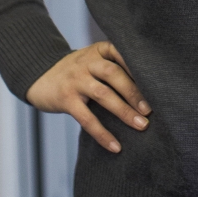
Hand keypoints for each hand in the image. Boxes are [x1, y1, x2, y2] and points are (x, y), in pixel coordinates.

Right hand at [26, 41, 150, 153]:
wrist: (39, 75)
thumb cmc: (76, 71)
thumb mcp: (93, 61)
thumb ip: (113, 68)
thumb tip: (147, 93)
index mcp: (99, 50)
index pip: (122, 54)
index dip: (139, 67)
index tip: (158, 82)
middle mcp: (87, 62)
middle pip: (114, 74)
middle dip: (134, 92)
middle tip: (151, 109)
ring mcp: (75, 80)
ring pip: (103, 95)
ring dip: (124, 111)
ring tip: (141, 126)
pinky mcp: (66, 99)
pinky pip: (87, 118)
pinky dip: (102, 134)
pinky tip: (115, 146)